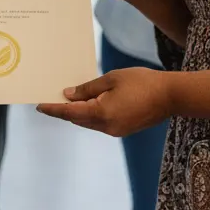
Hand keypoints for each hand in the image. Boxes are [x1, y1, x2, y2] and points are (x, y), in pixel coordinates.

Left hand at [37, 68, 171, 136]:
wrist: (170, 96)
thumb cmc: (141, 82)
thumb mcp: (112, 79)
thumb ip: (88, 88)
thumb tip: (69, 95)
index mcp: (101, 113)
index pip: (70, 113)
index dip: (53, 109)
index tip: (39, 106)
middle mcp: (106, 127)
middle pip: (78, 119)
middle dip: (65, 110)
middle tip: (53, 97)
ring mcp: (115, 131)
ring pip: (89, 122)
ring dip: (79, 112)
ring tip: (70, 97)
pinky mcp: (123, 130)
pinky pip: (100, 123)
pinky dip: (91, 114)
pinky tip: (90, 102)